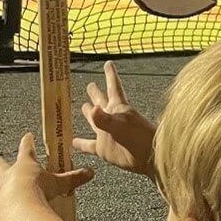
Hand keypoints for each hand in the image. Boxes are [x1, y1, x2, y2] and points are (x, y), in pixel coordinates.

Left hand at [0, 133, 92, 220]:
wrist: (21, 209)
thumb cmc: (38, 191)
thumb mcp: (59, 183)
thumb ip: (73, 179)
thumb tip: (90, 173)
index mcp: (23, 167)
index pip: (26, 150)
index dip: (27, 143)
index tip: (27, 136)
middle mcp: (8, 179)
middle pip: (0, 168)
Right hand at [72, 61, 155, 175]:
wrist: (148, 158)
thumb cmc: (139, 138)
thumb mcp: (121, 126)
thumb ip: (105, 119)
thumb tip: (91, 109)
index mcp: (118, 107)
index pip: (113, 86)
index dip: (110, 74)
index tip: (108, 63)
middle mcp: (112, 118)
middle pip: (101, 101)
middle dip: (95, 93)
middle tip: (89, 84)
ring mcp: (107, 133)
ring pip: (94, 120)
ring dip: (88, 113)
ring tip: (83, 106)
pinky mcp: (104, 149)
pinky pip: (89, 145)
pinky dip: (80, 144)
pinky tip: (72, 142)